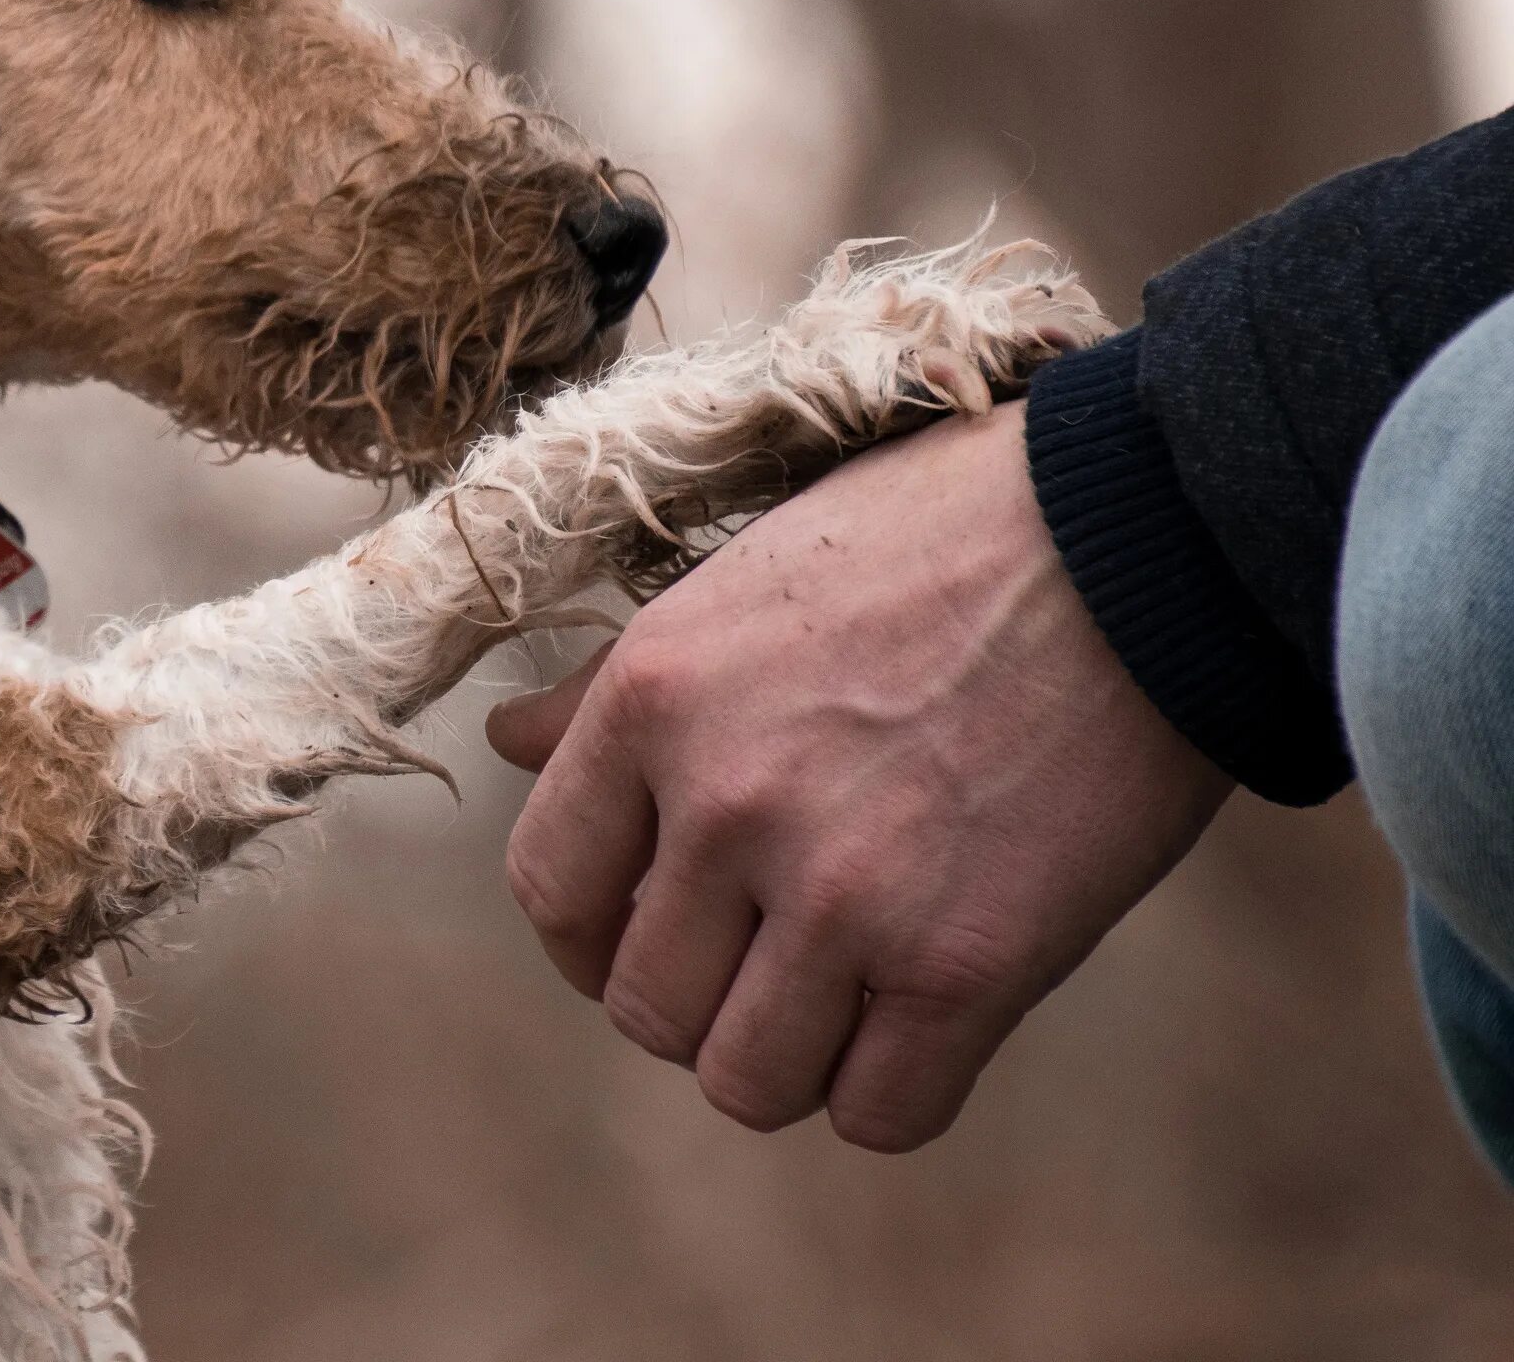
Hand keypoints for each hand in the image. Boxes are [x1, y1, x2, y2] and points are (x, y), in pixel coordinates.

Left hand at [486, 403, 1230, 1150]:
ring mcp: (842, 893)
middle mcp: (726, 803)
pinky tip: (922, 1022)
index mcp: (653, 698)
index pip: (549, 886)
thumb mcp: (742, 579)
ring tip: (841, 998)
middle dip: (696, 1003)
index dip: (586, 934)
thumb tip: (505, 739)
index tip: (637, 931)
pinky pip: (877, 1115)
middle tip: (763, 962)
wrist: (1145, 536)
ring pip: (748, 1082)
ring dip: (789, 1061)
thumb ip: (615, 684)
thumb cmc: (940, 537)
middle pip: (646, 1007)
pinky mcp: (965, 964)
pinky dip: (890, 1094)